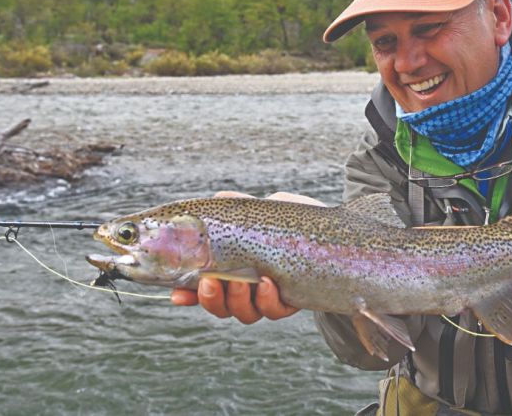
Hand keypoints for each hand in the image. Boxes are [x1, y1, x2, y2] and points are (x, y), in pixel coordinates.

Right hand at [170, 190, 323, 322]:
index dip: (187, 295)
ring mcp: (268, 297)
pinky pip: (273, 311)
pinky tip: (266, 284)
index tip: (176, 295)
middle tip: (209, 283)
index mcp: (232, 268)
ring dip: (236, 301)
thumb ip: (239, 208)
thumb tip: (217, 198)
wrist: (336, 232)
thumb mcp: (264, 211)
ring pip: (243, 313)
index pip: (203, 286)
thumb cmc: (295, 220)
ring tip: (238, 282)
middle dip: (210, 299)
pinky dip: (266, 301)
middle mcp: (247, 287)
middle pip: (219, 306)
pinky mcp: (291, 301)